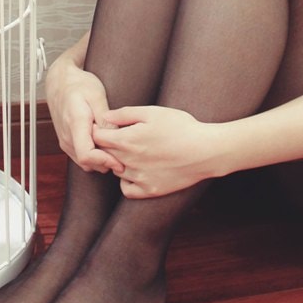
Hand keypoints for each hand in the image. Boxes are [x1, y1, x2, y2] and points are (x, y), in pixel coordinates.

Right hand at [45, 57, 123, 174]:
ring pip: (84, 162)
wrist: (60, 81)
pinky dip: (94, 157)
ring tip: (116, 152)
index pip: (86, 155)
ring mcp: (65, 140)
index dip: (104, 161)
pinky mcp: (66, 142)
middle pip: (87, 162)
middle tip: (124, 157)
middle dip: (106, 163)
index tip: (119, 161)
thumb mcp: (97, 96)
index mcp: (75, 124)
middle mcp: (67, 136)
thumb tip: (115, 137)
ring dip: (100, 161)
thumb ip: (105, 119)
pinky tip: (105, 148)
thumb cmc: (79, 85)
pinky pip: (80, 157)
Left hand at [93, 106, 223, 198]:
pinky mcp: (150, 190)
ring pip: (115, 171)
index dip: (98, 130)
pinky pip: (127, 189)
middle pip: (103, 154)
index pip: (97, 137)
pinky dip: (127, 181)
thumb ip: (125, 114)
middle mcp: (128, 161)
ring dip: (118, 162)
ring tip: (135, 152)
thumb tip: (105, 117)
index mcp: (126, 140)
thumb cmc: (181, 127)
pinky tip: (137, 170)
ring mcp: (138, 178)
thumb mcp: (153, 112)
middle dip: (106, 146)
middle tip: (120, 137)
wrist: (206, 151)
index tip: (106, 127)